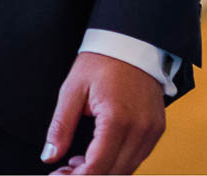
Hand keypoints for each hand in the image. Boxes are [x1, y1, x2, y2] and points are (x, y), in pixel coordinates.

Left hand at [42, 52, 165, 173]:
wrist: (130, 42)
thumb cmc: (100, 62)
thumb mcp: (72, 90)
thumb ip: (60, 126)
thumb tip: (49, 156)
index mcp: (117, 120)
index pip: (98, 165)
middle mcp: (140, 130)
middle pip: (114, 172)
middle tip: (63, 171)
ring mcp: (152, 131)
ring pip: (127, 169)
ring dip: (103, 171)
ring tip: (76, 162)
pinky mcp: (157, 129)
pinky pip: (137, 157)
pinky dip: (117, 162)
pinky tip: (96, 154)